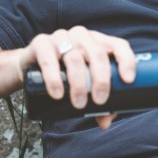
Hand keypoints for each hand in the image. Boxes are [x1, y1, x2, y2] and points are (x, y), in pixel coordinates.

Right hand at [17, 26, 135, 128]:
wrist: (29, 65)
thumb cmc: (64, 73)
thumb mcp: (84, 83)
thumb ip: (97, 100)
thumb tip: (106, 122)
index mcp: (98, 41)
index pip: (119, 45)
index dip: (126, 60)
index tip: (128, 80)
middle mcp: (82, 36)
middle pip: (98, 54)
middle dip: (101, 79)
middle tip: (100, 101)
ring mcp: (61, 37)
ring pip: (75, 57)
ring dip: (79, 83)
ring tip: (79, 103)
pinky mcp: (41, 43)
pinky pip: (49, 59)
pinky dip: (54, 78)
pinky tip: (57, 93)